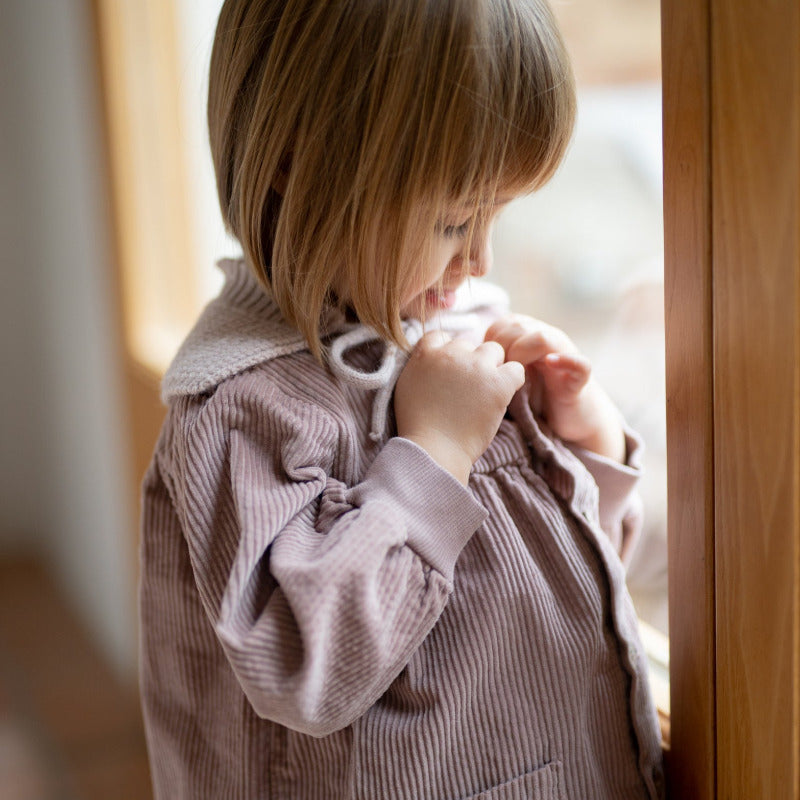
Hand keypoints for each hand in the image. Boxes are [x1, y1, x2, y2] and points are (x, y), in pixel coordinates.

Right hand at [394, 331, 524, 483]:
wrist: (433, 449)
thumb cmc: (418, 427)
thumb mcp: (406, 387)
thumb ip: (420, 367)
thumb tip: (433, 361)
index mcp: (425, 354)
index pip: (441, 336)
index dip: (448, 353)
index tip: (449, 374)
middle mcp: (451, 353)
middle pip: (468, 344)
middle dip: (469, 363)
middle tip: (468, 390)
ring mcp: (476, 366)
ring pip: (494, 350)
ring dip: (492, 367)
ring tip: (486, 393)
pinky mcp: (498, 383)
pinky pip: (516, 369)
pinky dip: (512, 381)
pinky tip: (502, 396)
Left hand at [484, 315, 625, 462]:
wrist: (568, 418)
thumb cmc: (530, 398)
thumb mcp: (505, 378)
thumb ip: (489, 365)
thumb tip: (459, 364)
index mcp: (526, 336)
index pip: (502, 323)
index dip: (488, 340)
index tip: (480, 363)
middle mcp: (546, 339)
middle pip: (519, 327)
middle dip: (501, 346)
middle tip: (493, 372)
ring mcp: (564, 355)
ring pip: (544, 337)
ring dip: (523, 352)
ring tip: (515, 374)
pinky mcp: (579, 379)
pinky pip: (580, 363)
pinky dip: (565, 361)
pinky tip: (550, 364)